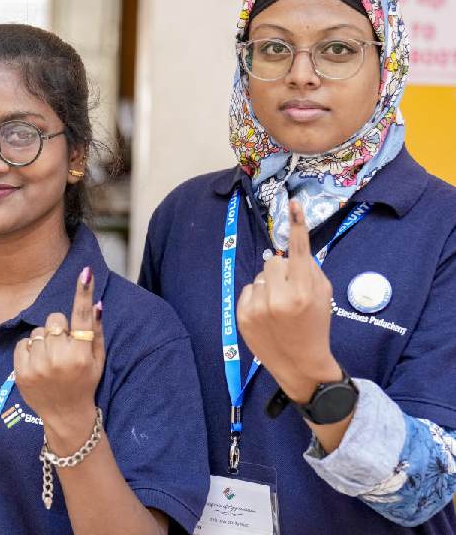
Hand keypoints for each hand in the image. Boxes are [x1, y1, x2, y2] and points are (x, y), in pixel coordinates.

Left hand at [13, 267, 104, 454]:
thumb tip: (96, 303)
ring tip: (51, 359)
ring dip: (43, 340)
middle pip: (54, 319)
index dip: (84, 292)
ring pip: (37, 331)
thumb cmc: (85, 383)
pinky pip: (22, 343)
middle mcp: (59, 359)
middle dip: (58, 328)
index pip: (83, 317)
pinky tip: (38, 364)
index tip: (85, 271)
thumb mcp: (97, 360)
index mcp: (81, 355)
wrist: (65, 415)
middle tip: (63, 347)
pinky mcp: (21, 371)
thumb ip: (95, 331)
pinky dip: (29, 350)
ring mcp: (38, 366)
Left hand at [237, 201, 342, 402]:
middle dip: (282, 270)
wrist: (300, 363)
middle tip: (291, 290)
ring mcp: (257, 308)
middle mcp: (279, 298)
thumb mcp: (323, 296)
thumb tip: (289, 251)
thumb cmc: (315, 325)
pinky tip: (267, 315)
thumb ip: (310, 270)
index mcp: (304, 291)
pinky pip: (248, 289)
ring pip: (260, 275)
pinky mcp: (242, 316)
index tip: (292, 202)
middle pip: (274, 260)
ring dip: (269, 285)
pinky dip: (257, 297)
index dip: (297, 225)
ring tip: (279, 307)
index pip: (300, 250)